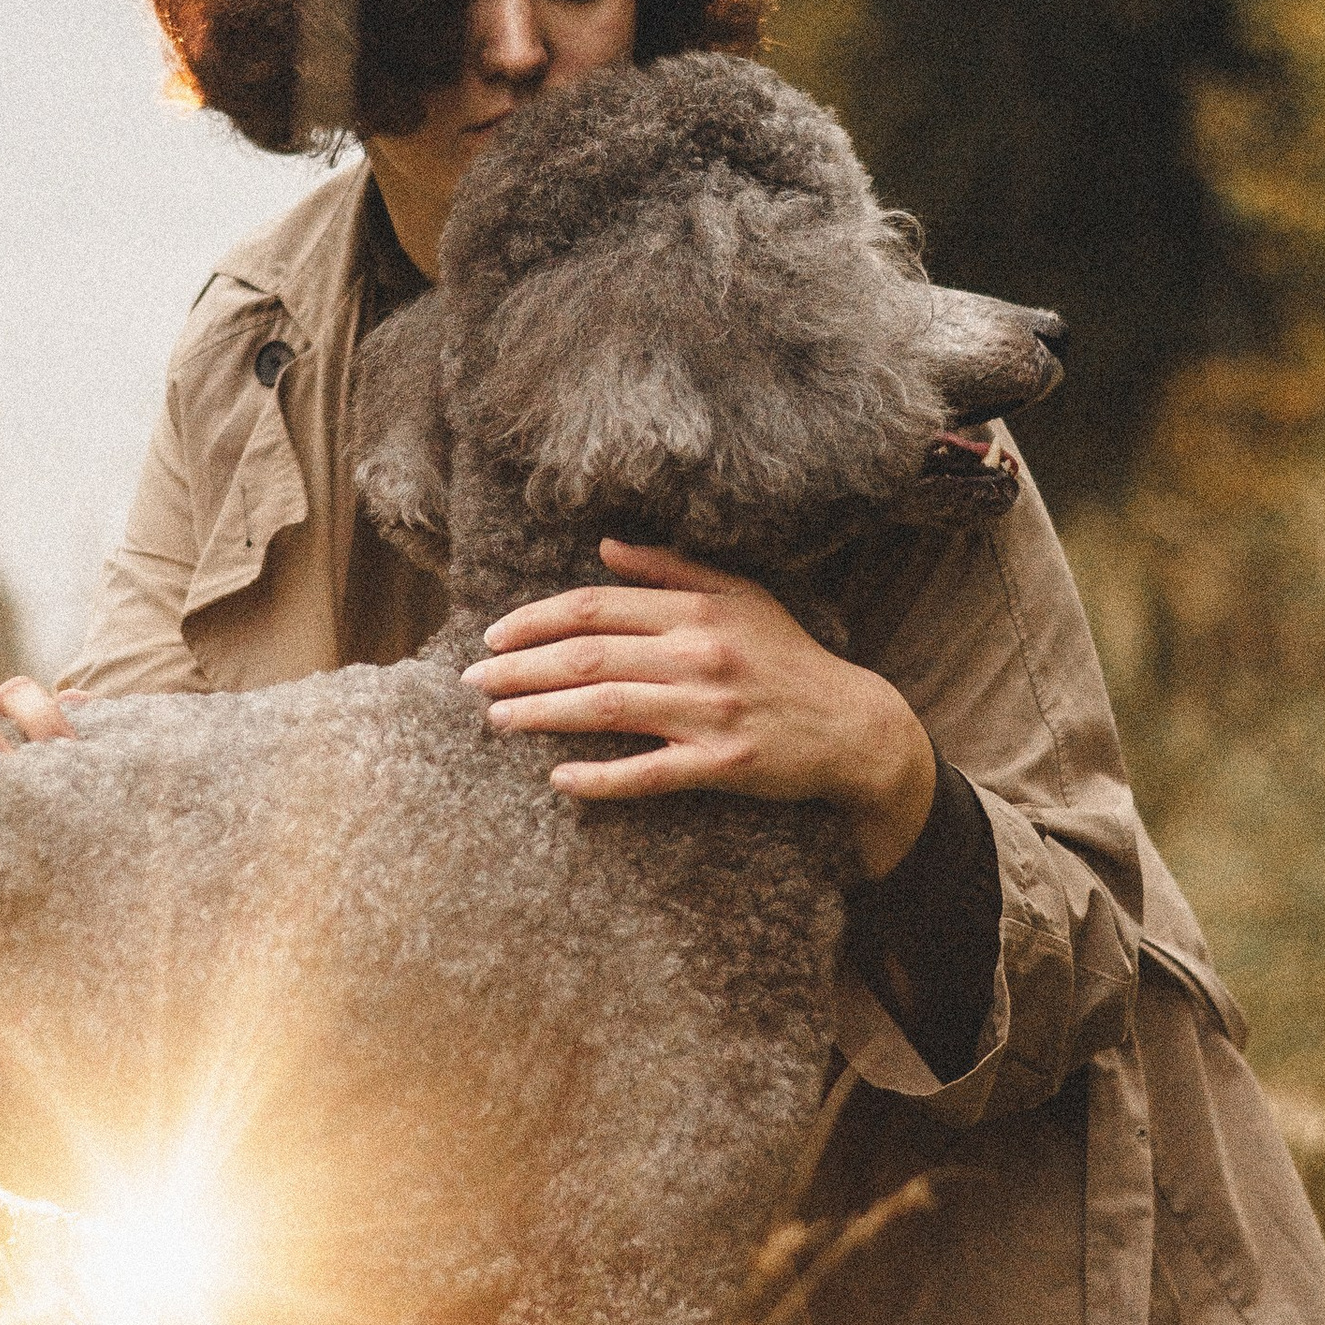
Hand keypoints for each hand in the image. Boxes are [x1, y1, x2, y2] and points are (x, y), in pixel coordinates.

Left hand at [464, 539, 935, 877]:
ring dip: (543, 713)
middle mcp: (700, 655)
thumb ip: (672, 568)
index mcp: (699, 609)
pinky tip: (559, 778)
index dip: (536, 619)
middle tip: (473, 681)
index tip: (493, 636)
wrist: (852, 727)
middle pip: (588, 655)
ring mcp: (709, 712)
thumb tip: (605, 546)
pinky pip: (648, 773)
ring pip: (606, 707)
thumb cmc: (787, 656)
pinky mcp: (722, 766)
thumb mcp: (741, 595)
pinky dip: (600, 777)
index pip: (597, 607)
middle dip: (520, 668)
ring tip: (498, 719)